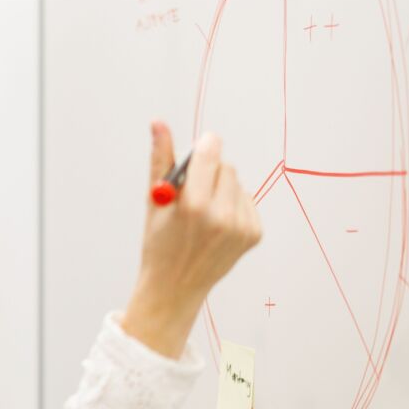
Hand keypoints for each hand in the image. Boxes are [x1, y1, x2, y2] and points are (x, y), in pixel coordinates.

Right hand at [122, 123, 263, 356]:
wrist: (175, 286)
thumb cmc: (159, 242)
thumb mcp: (155, 201)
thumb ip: (160, 159)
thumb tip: (159, 123)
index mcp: (193, 205)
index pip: (210, 153)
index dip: (205, 146)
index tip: (202, 145)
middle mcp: (220, 216)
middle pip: (225, 166)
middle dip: (209, 172)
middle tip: (193, 192)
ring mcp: (240, 227)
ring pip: (237, 183)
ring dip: (221, 188)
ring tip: (203, 212)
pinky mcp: (254, 234)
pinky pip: (247, 200)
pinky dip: (233, 205)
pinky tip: (217, 224)